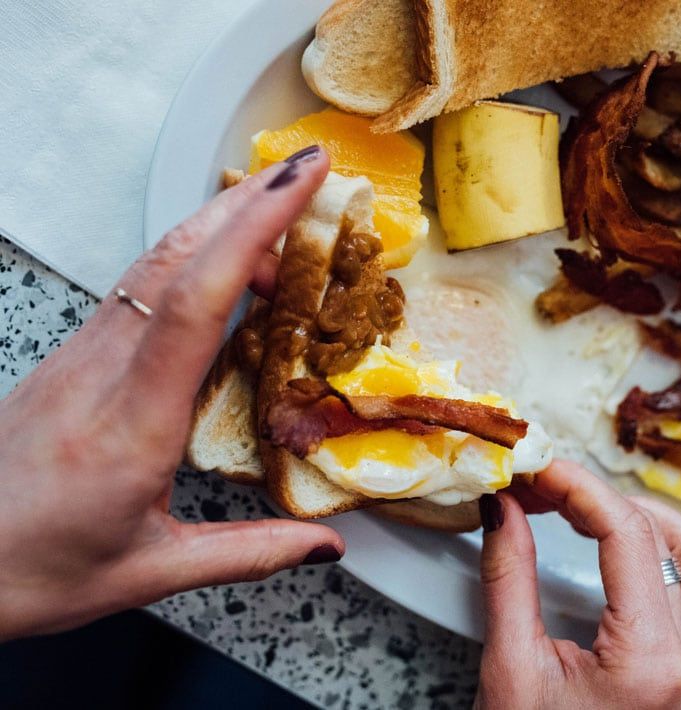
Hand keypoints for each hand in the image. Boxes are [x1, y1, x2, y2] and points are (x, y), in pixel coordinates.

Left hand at [0, 147, 345, 640]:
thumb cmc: (29, 569)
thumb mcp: (148, 574)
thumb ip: (249, 553)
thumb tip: (324, 546)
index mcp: (131, 425)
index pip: (197, 303)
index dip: (252, 232)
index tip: (300, 186)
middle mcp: (102, 372)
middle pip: (175, 258)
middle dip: (246, 200)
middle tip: (308, 171)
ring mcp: (82, 356)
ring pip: (154, 262)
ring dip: (219, 219)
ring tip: (278, 202)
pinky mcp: (74, 357)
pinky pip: (140, 286)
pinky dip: (193, 254)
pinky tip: (220, 260)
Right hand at [475, 461, 680, 708]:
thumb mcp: (511, 670)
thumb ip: (510, 579)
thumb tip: (506, 509)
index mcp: (648, 658)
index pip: (625, 533)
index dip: (577, 487)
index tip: (538, 470)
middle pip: (665, 536)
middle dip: (602, 498)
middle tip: (548, 491)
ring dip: (655, 522)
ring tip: (598, 513)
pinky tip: (647, 557)